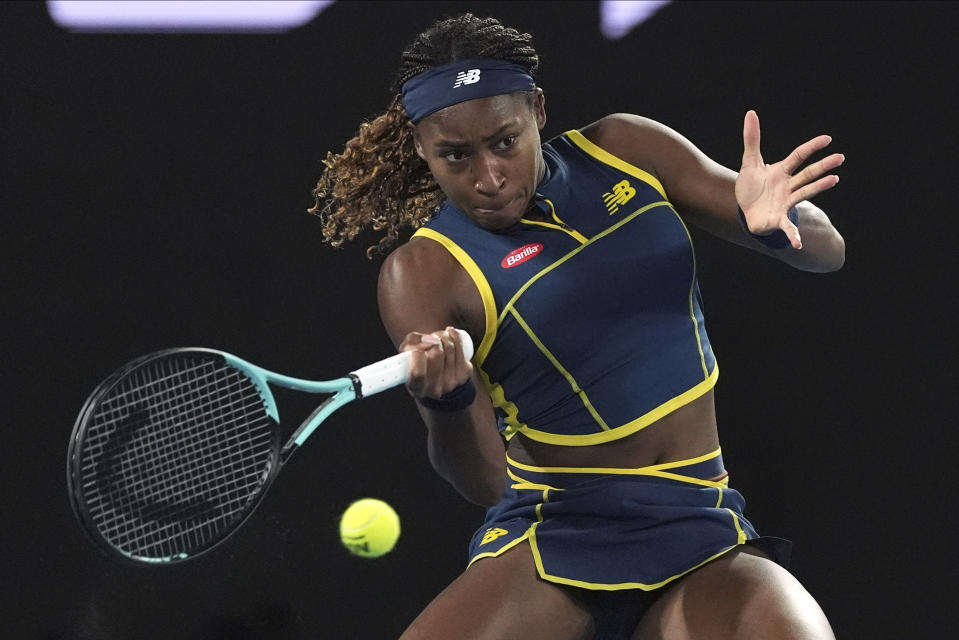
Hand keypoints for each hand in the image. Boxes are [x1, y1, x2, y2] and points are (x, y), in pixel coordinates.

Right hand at [400, 326, 473, 398]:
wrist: (439, 380)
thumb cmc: (418, 364)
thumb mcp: (405, 356)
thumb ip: (410, 344)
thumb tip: (431, 340)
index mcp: (417, 388)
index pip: (418, 373)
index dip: (417, 355)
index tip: (417, 348)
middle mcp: (434, 389)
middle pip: (437, 354)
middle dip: (433, 340)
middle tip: (431, 339)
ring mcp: (451, 383)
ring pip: (449, 348)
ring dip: (443, 336)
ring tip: (439, 337)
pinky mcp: (464, 375)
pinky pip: (460, 348)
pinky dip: (455, 336)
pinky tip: (450, 333)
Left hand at [735, 110, 843, 248]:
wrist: (746, 212)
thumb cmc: (752, 188)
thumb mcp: (749, 163)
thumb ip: (752, 140)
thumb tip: (751, 113)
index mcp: (782, 172)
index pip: (799, 156)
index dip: (812, 147)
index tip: (828, 139)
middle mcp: (788, 186)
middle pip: (808, 174)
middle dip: (823, 166)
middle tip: (840, 158)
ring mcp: (786, 203)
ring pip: (804, 193)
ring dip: (819, 187)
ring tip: (834, 180)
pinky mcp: (779, 220)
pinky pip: (788, 228)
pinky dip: (793, 236)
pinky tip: (797, 243)